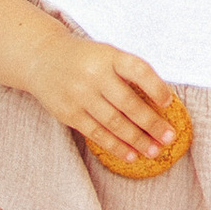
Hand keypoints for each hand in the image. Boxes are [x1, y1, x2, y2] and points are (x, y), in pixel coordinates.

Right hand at [31, 30, 180, 162]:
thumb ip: (129, 73)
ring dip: (137, 140)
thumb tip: (162, 103)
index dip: (156, 87)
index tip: (169, 103)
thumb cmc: (86, 59)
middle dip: (151, 123)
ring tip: (154, 151)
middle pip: (128, 103)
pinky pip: (96, 133)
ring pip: (114, 122)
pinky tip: (130, 155)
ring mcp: (80, 95)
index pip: (138, 70)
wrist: (42, 58)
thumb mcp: (107, 54)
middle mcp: (94, 75)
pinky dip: (115, 146)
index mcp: (109, 56)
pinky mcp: (68, 113)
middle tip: (169, 137)